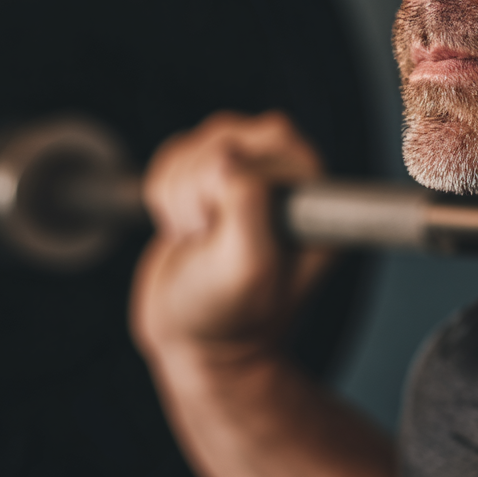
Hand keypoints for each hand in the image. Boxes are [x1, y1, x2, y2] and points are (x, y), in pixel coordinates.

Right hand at [130, 111, 332, 365]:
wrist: (191, 342)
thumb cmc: (229, 316)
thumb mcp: (245, 268)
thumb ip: (247, 206)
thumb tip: (228, 156)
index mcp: (314, 196)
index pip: (275, 135)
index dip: (236, 173)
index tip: (224, 223)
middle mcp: (288, 180)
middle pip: (230, 134)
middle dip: (199, 183)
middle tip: (204, 232)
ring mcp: (249, 175)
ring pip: (200, 142)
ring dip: (178, 192)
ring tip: (195, 237)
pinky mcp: (211, 180)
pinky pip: (176, 154)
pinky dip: (163, 191)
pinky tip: (182, 230)